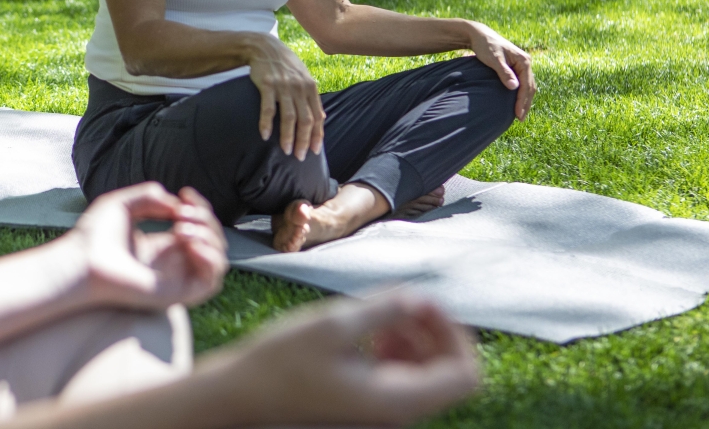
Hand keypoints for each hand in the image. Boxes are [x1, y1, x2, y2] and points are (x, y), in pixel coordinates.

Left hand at [69, 183, 227, 310]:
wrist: (81, 262)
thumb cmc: (94, 236)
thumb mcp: (124, 204)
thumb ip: (150, 196)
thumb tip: (176, 205)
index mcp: (161, 247)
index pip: (197, 227)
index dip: (199, 207)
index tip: (185, 192)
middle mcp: (172, 265)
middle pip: (212, 241)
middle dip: (205, 219)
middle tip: (182, 213)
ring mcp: (176, 280)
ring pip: (218, 261)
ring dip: (210, 237)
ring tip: (183, 228)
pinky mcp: (177, 295)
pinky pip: (211, 282)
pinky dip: (210, 258)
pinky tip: (189, 242)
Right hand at [216, 294, 479, 426]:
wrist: (243, 396)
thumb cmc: (280, 363)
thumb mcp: (332, 325)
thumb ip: (382, 309)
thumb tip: (420, 296)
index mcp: (396, 401)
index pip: (465, 374)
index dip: (454, 332)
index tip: (423, 301)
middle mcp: (397, 413)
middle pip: (451, 374)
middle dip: (435, 330)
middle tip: (404, 299)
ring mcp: (384, 410)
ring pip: (429, 374)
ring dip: (417, 337)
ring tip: (383, 312)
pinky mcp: (369, 403)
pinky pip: (404, 377)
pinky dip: (398, 349)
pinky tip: (370, 330)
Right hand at [245, 34, 323, 159]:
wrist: (265, 47)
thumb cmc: (285, 65)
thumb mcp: (304, 77)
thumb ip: (312, 98)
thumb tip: (322, 117)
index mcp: (310, 87)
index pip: (317, 116)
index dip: (316, 135)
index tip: (314, 151)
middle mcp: (299, 87)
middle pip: (305, 120)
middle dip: (303, 141)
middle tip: (299, 156)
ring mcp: (283, 86)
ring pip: (289, 117)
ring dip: (288, 136)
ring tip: (286, 150)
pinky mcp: (267, 85)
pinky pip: (268, 109)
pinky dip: (267, 123)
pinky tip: (265, 135)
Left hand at [465, 22, 535, 119]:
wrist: (480, 35)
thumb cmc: (486, 46)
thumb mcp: (494, 59)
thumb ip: (504, 73)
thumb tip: (514, 87)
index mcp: (524, 61)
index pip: (527, 85)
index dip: (522, 101)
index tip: (518, 114)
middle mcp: (526, 63)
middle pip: (530, 87)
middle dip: (525, 104)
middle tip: (520, 119)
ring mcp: (522, 65)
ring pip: (527, 86)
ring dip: (524, 100)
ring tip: (519, 115)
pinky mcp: (516, 67)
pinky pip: (522, 83)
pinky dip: (520, 94)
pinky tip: (516, 103)